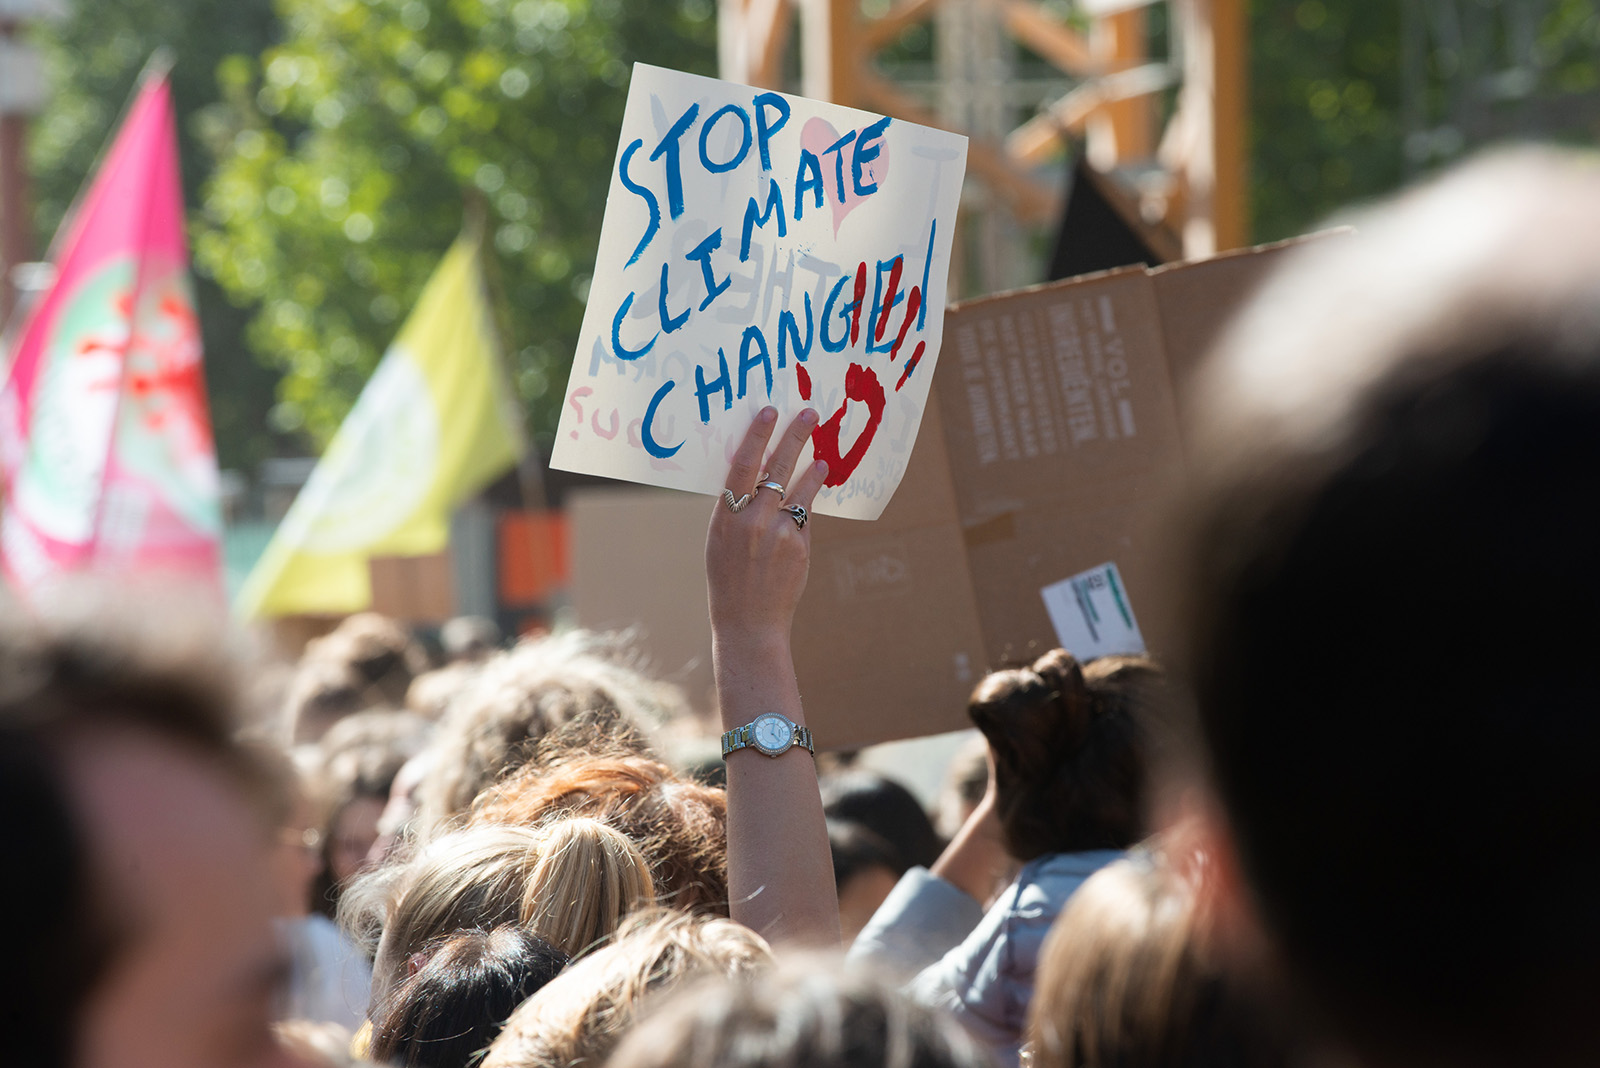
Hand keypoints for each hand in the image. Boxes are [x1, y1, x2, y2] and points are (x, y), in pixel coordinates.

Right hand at [706, 406, 828, 647]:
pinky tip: (816, 488)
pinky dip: (809, 501)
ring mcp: (778, 533)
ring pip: (799, 490)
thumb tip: (758, 476)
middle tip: (809, 414)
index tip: (769, 412)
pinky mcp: (799, 546)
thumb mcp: (720, 539)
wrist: (748, 620)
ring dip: (812, 468)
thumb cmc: (729, 577)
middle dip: (794, 437)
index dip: (757, 435)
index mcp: (725, 516)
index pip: (742, 465)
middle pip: (777, 468)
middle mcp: (752, 521)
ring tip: (822, 456)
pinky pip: (804, 516)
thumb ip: (736, 509)